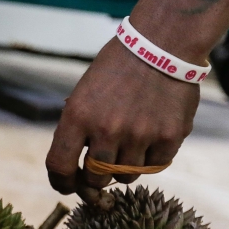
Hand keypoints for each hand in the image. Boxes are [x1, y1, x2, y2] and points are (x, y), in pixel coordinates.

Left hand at [46, 38, 199, 193]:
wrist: (163, 42)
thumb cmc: (117, 69)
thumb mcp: (84, 94)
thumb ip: (77, 130)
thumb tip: (74, 172)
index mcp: (78, 116)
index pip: (59, 167)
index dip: (61, 183)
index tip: (67, 185)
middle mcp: (107, 129)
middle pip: (95, 179)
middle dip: (95, 177)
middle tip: (101, 166)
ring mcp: (140, 134)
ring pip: (125, 176)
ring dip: (123, 167)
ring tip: (129, 142)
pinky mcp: (169, 136)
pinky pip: (154, 167)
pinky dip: (150, 160)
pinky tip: (150, 138)